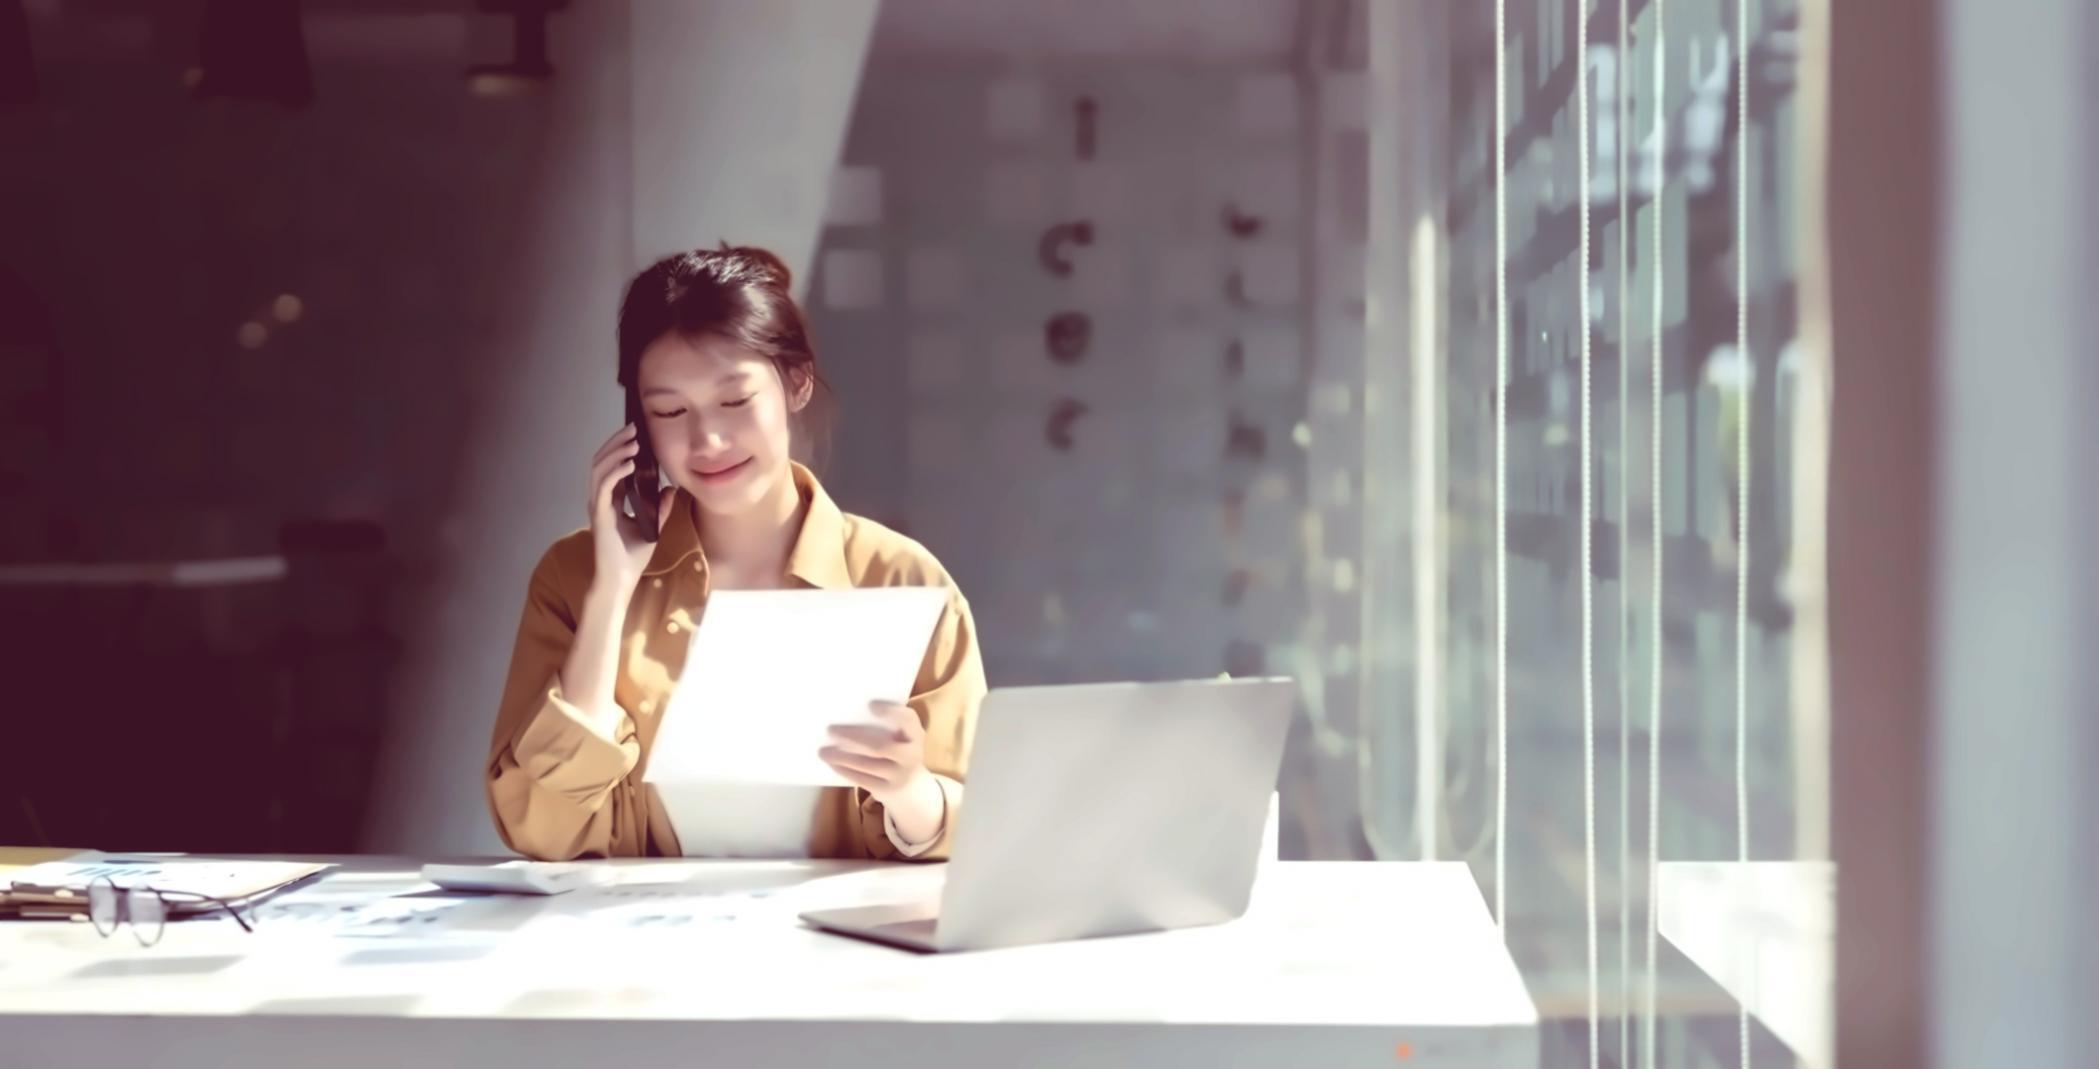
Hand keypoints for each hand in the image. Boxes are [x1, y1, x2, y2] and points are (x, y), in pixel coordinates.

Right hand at [586, 423, 673, 593]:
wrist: (621, 580)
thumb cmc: (632, 557)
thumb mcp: (653, 527)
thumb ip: (661, 508)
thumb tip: (671, 489)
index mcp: (609, 501)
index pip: (610, 466)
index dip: (620, 448)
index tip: (636, 434)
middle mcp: (600, 500)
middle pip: (601, 462)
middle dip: (616, 443)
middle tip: (633, 428)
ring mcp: (597, 507)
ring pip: (599, 470)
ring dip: (616, 453)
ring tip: (633, 442)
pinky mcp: (600, 516)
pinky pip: (605, 487)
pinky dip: (616, 472)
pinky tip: (630, 464)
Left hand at [819, 701, 931, 803]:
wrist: (909, 784)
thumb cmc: (897, 747)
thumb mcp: (900, 735)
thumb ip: (883, 724)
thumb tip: (846, 713)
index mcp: (915, 734)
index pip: (908, 720)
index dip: (891, 712)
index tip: (870, 705)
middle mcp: (911, 755)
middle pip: (880, 746)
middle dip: (853, 738)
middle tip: (830, 730)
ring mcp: (899, 775)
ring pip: (867, 765)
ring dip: (842, 757)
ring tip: (823, 751)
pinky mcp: (886, 790)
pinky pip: (862, 780)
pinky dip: (845, 770)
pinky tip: (832, 763)